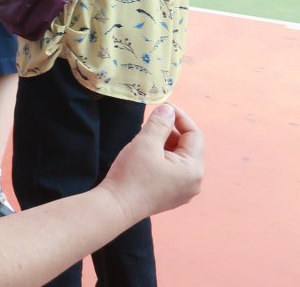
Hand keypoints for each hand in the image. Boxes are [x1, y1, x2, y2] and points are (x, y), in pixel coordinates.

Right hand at [99, 104, 204, 222]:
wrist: (117, 206)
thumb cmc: (132, 174)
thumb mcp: (145, 143)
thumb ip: (159, 123)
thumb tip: (168, 110)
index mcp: (193, 168)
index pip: (194, 134)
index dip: (180, 117)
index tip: (163, 106)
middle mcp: (194, 181)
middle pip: (188, 147)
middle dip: (171, 131)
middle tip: (150, 121)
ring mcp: (184, 191)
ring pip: (180, 158)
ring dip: (166, 144)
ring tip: (145, 137)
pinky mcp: (172, 196)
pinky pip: (174, 170)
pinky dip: (164, 157)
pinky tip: (146, 154)